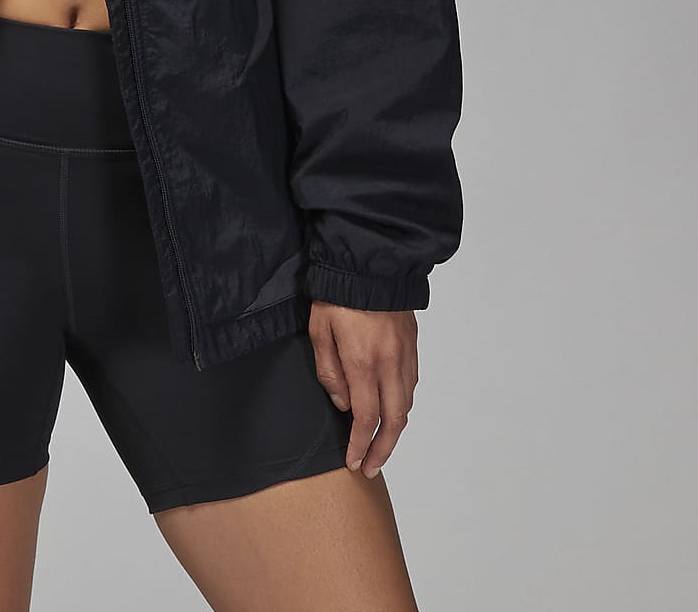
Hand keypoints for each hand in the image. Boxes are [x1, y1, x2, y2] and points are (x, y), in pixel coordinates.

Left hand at [309, 300, 418, 477]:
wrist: (368, 263)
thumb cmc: (336, 294)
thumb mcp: (318, 330)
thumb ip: (329, 371)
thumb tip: (343, 404)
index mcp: (363, 362)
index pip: (365, 418)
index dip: (360, 445)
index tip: (354, 463)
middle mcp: (390, 364)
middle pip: (394, 421)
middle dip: (383, 450)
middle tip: (371, 467)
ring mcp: (405, 355)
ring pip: (406, 404)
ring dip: (395, 429)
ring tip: (380, 444)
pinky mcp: (413, 345)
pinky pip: (411, 384)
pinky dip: (403, 404)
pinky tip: (392, 409)